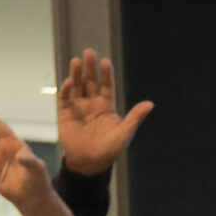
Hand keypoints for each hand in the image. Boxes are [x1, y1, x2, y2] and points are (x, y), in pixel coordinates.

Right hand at [53, 49, 151, 175]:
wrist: (91, 163)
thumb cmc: (110, 149)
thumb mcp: (125, 132)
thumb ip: (135, 117)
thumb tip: (150, 104)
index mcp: (106, 106)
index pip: (106, 86)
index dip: (105, 74)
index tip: (106, 61)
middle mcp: (92, 104)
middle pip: (90, 82)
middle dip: (90, 68)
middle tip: (89, 52)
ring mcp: (78, 108)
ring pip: (77, 87)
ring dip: (77, 74)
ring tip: (77, 61)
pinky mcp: (66, 114)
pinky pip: (65, 99)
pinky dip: (66, 90)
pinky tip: (69, 81)